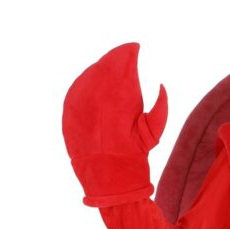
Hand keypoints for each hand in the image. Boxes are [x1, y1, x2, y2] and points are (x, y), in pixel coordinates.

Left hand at [62, 42, 167, 206]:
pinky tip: (91, 82)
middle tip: (123, 56)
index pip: (123, 66)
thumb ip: (161, 106)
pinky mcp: (68, 117)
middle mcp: (98, 102)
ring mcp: (80, 108)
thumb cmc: (136, 158)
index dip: (128, 54)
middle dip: (115, 60)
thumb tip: (161, 85)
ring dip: (100, 70)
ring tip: (109, 69)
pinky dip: (84, 84)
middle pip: (105, 68)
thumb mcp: (154, 133)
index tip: (135, 48)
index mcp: (121, 102)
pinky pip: (74, 91)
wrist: (110, 181)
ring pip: (88, 77)